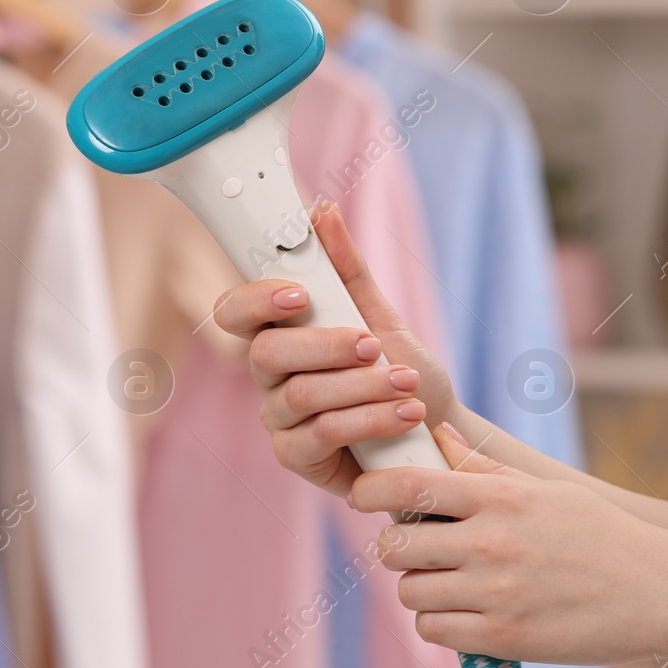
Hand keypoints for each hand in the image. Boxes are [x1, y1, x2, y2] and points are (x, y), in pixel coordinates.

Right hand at [214, 202, 459, 497]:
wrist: (434, 429)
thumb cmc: (399, 371)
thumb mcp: (381, 315)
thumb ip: (348, 269)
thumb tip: (323, 210)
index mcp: (278, 332)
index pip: (233, 311)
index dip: (253, 300)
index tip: (298, 295)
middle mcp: (269, 375)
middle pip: (264, 354)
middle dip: (324, 346)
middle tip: (372, 344)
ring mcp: (279, 418)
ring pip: (299, 396)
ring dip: (360, 388)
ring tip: (405, 383)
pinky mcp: (297, 456)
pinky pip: (320, 435)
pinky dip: (369, 421)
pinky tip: (405, 415)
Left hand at [356, 424, 667, 664]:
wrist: (657, 594)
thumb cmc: (597, 534)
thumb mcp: (542, 490)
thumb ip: (482, 468)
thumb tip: (436, 435)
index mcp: (499, 499)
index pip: (409, 484)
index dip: (370, 488)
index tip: (363, 496)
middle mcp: (492, 543)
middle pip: (395, 545)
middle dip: (396, 546)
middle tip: (416, 548)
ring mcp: (497, 593)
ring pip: (410, 591)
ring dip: (418, 588)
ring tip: (444, 582)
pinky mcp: (504, 638)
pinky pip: (432, 630)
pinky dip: (436, 623)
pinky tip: (459, 612)